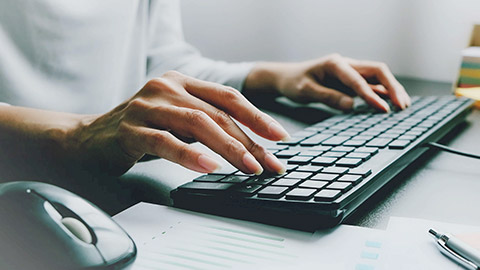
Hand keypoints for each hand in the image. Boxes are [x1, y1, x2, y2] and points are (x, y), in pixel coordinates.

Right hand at [73, 71, 287, 175]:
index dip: (256, 116)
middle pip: (216, 113)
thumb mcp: (178, 120)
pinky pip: (165, 142)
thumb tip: (250, 145)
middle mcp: (166, 87)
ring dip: (227, 148)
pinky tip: (208, 167)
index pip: (227, 97)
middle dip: (247, 140)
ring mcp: (147, 106)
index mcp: (181, 82)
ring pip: (196, 124)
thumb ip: (207, 123)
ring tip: (248, 167)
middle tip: (268, 162)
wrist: (90, 138)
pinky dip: (189, 155)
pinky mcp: (130, 129)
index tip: (279, 136)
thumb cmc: (142, 130)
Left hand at [244, 54, 410, 111]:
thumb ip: (328, 97)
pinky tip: (391, 105)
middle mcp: (346, 64)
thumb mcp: (306, 91)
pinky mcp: (351, 81)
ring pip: (378, 78)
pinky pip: (371, 86)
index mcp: (335, 63)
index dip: (371, 95)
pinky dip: (382, 94)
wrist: (286, 78)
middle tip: (402, 106)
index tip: (383, 109)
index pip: (358, 79)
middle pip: (377, 71)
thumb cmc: (294, 83)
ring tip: (403, 107)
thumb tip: (351, 105)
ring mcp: (350, 72)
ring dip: (391, 90)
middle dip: (392, 87)